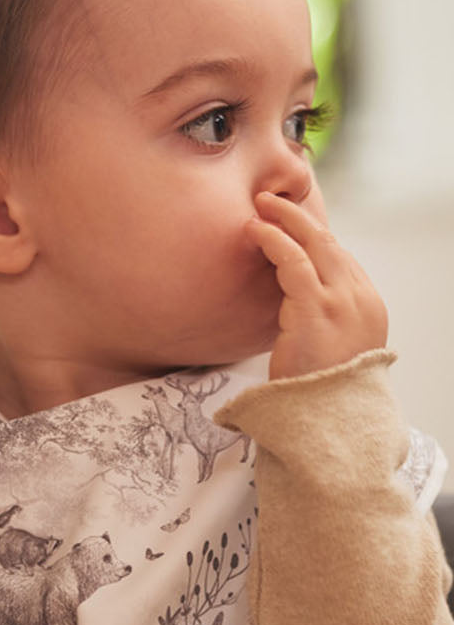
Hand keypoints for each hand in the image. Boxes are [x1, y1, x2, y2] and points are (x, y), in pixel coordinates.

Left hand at [246, 191, 388, 380]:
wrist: (326, 424)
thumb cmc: (318, 393)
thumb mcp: (331, 350)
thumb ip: (322, 318)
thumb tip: (294, 297)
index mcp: (369, 307)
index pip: (341, 258)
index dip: (312, 236)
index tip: (287, 223)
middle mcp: (361, 300)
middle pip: (330, 243)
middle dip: (299, 216)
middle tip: (270, 200)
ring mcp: (342, 303)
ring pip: (314, 243)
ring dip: (285, 218)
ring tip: (259, 205)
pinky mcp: (315, 310)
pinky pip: (293, 261)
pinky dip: (273, 240)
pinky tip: (255, 232)